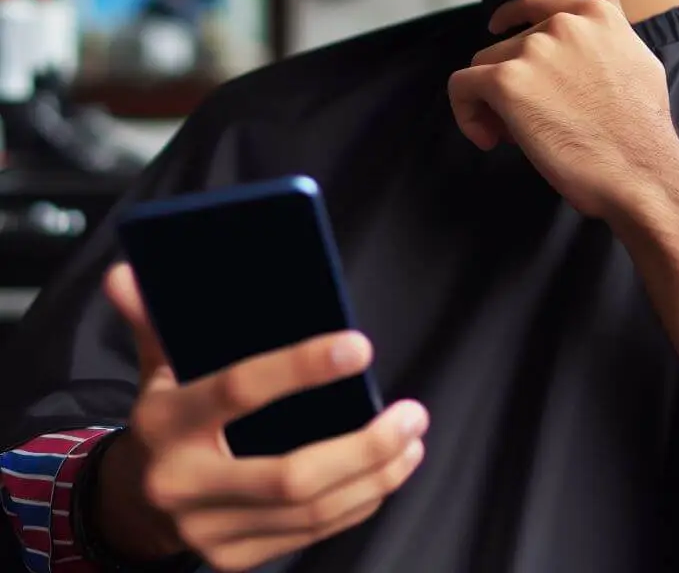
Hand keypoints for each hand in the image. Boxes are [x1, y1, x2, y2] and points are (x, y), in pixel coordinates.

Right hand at [99, 264, 428, 572]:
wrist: (130, 503)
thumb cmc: (165, 416)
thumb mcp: (155, 364)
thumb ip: (152, 316)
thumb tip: (127, 272)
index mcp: (167, 422)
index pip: (240, 391)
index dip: (302, 367)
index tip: (360, 347)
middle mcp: (184, 483)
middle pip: (290, 477)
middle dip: (364, 448)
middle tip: (412, 413)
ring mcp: (210, 530)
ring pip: (309, 513)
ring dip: (374, 476)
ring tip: (412, 439)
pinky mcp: (235, 557)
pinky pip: (309, 535)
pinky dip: (359, 503)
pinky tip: (389, 472)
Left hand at [448, 0, 678, 220]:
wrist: (641, 170)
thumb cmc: (642, 128)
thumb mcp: (636, 55)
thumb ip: (612, 12)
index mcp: (595, 15)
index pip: (536, 3)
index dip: (511, 18)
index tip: (497, 29)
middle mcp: (562, 25)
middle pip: (506, 47)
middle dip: (514, 83)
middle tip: (535, 121)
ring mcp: (533, 50)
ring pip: (484, 69)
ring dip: (492, 103)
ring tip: (519, 135)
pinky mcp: (506, 82)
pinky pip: (462, 88)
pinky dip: (467, 115)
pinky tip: (489, 139)